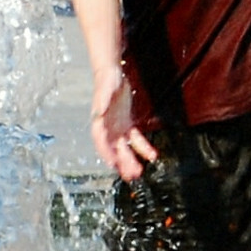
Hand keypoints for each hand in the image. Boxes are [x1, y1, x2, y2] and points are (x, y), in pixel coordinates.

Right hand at [91, 64, 159, 180]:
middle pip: (114, 149)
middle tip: (131, 175)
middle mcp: (107, 128)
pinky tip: (152, 155)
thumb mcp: (105, 88)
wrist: (112, 74)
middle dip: (122, 162)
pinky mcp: (126, 125)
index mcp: (99, 122)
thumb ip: (101, 100)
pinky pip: (135, 139)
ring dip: (131, 160)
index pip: (101, 141)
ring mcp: (116, 128)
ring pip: (124, 148)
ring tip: (139, 172)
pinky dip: (143, 148)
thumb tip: (98, 112)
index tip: (113, 164)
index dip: (106, 153)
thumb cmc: (107, 81)